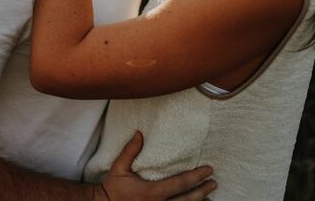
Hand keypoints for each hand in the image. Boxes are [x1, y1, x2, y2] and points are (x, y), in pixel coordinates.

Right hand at [94, 131, 216, 200]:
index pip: (180, 184)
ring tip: (210, 196)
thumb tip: (139, 133)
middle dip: (202, 191)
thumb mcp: (119, 168)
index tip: (208, 170)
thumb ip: (130, 151)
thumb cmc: (113, 188)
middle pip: (187, 200)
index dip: (196, 177)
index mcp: (151, 193)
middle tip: (213, 182)